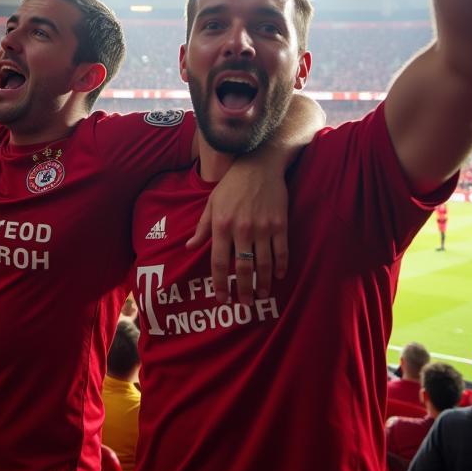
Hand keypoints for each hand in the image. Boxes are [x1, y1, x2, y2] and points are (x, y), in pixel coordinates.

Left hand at [187, 157, 288, 306]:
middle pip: (242, 268)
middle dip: (243, 290)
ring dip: (263, 283)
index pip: (218, 262)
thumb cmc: (231, 185)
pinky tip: (278, 277)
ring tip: (261, 296)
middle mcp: (241, 229)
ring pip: (264, 264)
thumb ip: (202, 228)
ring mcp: (262, 228)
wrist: (259, 165)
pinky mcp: (279, 224)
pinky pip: (281, 251)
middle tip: (244, 305)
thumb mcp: (212, 203)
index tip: (222, 299)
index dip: (220, 283)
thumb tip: (190, 247)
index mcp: (221, 226)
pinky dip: (280, 266)